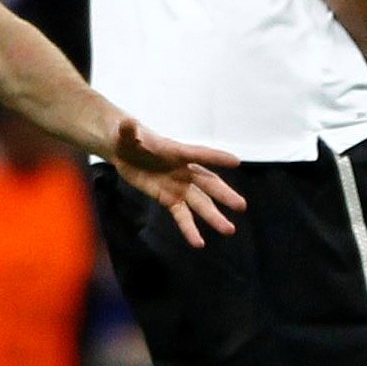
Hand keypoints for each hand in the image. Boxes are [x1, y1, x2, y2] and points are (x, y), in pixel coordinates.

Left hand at [111, 117, 245, 247]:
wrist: (124, 149)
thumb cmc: (129, 137)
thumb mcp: (126, 134)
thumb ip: (129, 131)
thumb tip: (127, 122)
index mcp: (177, 151)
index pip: (199, 154)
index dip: (216, 157)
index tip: (236, 162)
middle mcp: (184, 170)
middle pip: (207, 183)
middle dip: (223, 194)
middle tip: (241, 206)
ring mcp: (179, 186)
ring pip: (200, 203)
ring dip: (214, 216)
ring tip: (229, 230)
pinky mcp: (169, 199)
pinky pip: (182, 215)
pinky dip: (189, 229)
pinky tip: (199, 243)